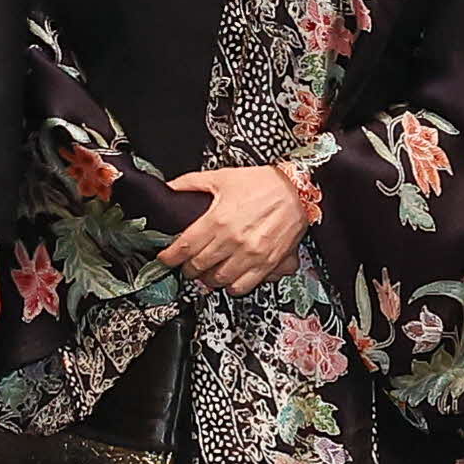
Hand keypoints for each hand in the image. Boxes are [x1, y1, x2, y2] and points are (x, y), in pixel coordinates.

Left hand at [162, 164, 311, 297]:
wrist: (297, 189)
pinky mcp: (267, 264)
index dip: (170, 257)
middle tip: (186, 264)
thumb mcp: (223, 177)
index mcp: (218, 220)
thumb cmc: (263, 183)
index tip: (165, 258)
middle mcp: (232, 241)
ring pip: (218, 280)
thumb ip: (192, 183)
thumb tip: (170, 187)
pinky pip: (243, 286)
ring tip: (206, 272)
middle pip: (198, 266)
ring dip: (207, 278)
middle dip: (188, 268)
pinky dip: (231, 286)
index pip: (185, 247)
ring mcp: (250, 255)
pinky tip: (228, 278)